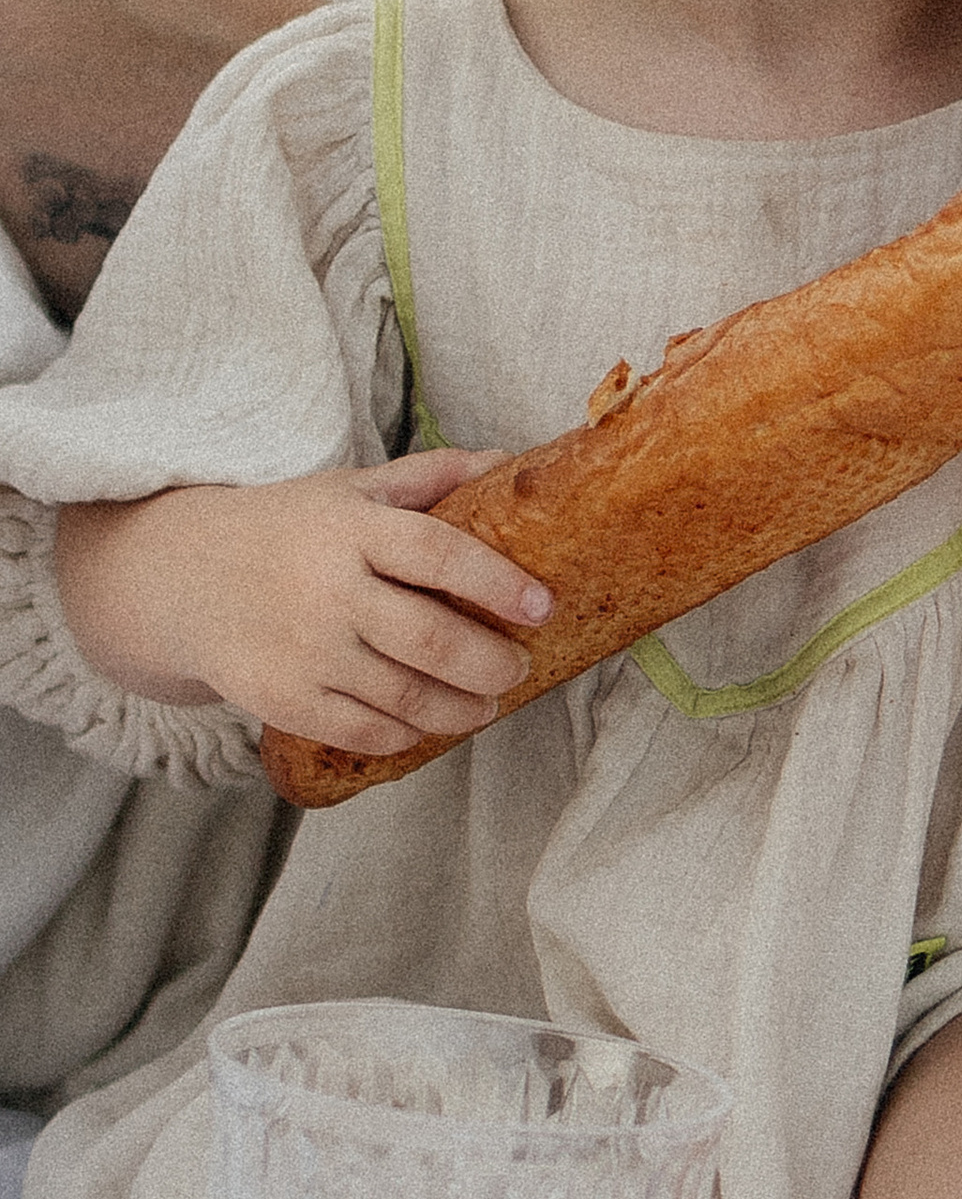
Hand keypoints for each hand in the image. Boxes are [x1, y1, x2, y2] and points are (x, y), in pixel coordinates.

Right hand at [53, 447, 550, 755]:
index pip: (439, 553)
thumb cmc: (286, 528)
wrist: (182, 577)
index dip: (497, 583)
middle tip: (518, 668)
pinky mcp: (280, 697)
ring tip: (487, 704)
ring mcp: (302, 649)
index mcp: (351, 528)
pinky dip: (404, 735)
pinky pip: (360, 729)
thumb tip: (509, 462)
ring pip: (403, 695)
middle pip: (431, 639)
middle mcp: (328, 589)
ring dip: (460, 709)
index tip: (542, 606)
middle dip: (491, 663)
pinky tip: (425, 728)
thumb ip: (429, 477)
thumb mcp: (349, 489)